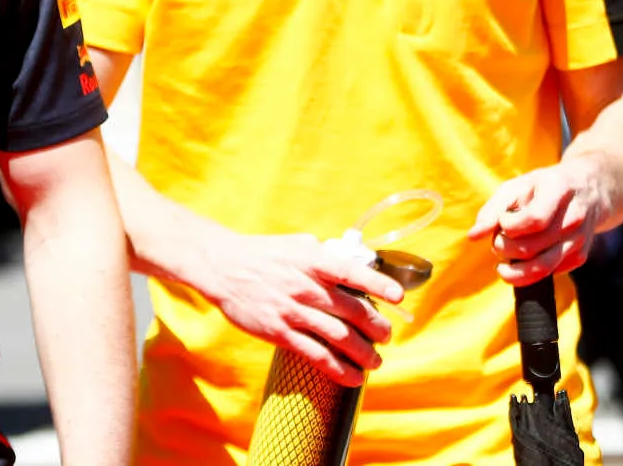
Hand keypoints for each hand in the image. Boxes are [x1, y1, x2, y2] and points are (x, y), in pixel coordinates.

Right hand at [192, 229, 400, 387]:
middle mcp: (307, 287)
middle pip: (354, 312)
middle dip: (378, 328)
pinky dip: (340, 369)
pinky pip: (317, 356)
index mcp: (314, 261)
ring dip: (365, 354)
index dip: (379, 285)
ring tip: (375, 362)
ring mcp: (293, 312)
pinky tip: (354, 377)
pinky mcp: (280, 333)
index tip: (398, 297)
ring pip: (341, 338)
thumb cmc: (263, 254)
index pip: (353, 272)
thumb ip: (327, 255)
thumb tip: (357, 263)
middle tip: (386, 337)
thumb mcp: (298, 244)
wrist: (223, 267)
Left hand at [468, 161, 610, 286]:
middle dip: (504, 248)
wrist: (590, 189)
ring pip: (542, 268)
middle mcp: (574, 217)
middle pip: (531, 247)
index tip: (502, 222)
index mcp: (559, 190)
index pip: (534, 219)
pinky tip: (524, 260)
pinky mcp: (580, 256)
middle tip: (498, 240)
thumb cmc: (545, 186)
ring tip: (502, 265)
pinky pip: (551, 273)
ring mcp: (579, 239)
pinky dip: (531, 273)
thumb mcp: (518, 186)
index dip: (509, 226)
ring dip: (514, 271)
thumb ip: (493, 210)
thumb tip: (472, 237)